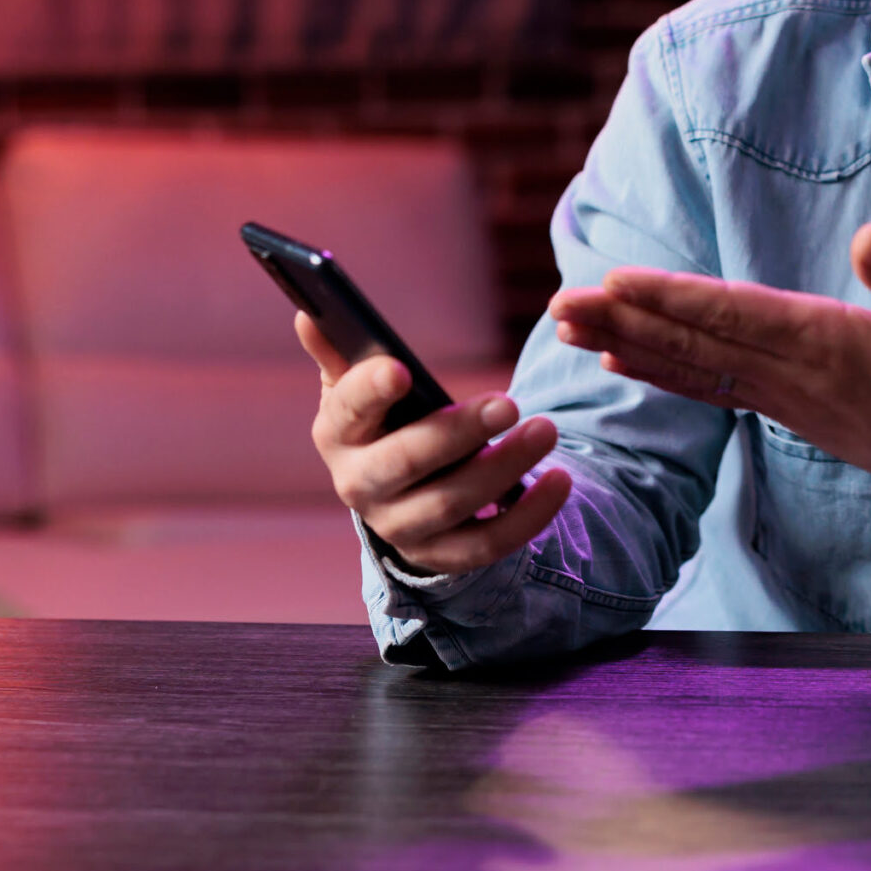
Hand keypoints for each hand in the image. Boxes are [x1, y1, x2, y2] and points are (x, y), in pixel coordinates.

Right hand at [300, 313, 572, 576]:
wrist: (394, 495)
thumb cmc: (382, 422)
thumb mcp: (359, 388)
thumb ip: (341, 351)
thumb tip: (309, 313)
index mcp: (337, 433)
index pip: (348, 410)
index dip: (370, 390)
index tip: (400, 369)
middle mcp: (359, 486)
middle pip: (405, 462)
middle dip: (458, 433)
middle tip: (510, 403)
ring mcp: (399, 527)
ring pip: (452, 503)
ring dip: (504, 468)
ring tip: (547, 430)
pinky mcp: (440, 556)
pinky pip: (487, 545)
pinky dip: (528, 517)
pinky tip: (560, 481)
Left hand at [547, 223, 870, 517]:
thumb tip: (870, 237)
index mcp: (829, 345)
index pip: (736, 317)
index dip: (673, 299)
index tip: (618, 282)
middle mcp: (793, 375)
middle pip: (695, 342)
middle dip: (625, 319)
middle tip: (561, 302)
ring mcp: (782, 398)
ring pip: (692, 366)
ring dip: (628, 343)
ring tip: (568, 326)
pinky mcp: (783, 410)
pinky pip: (709, 389)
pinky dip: (661, 373)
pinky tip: (620, 360)